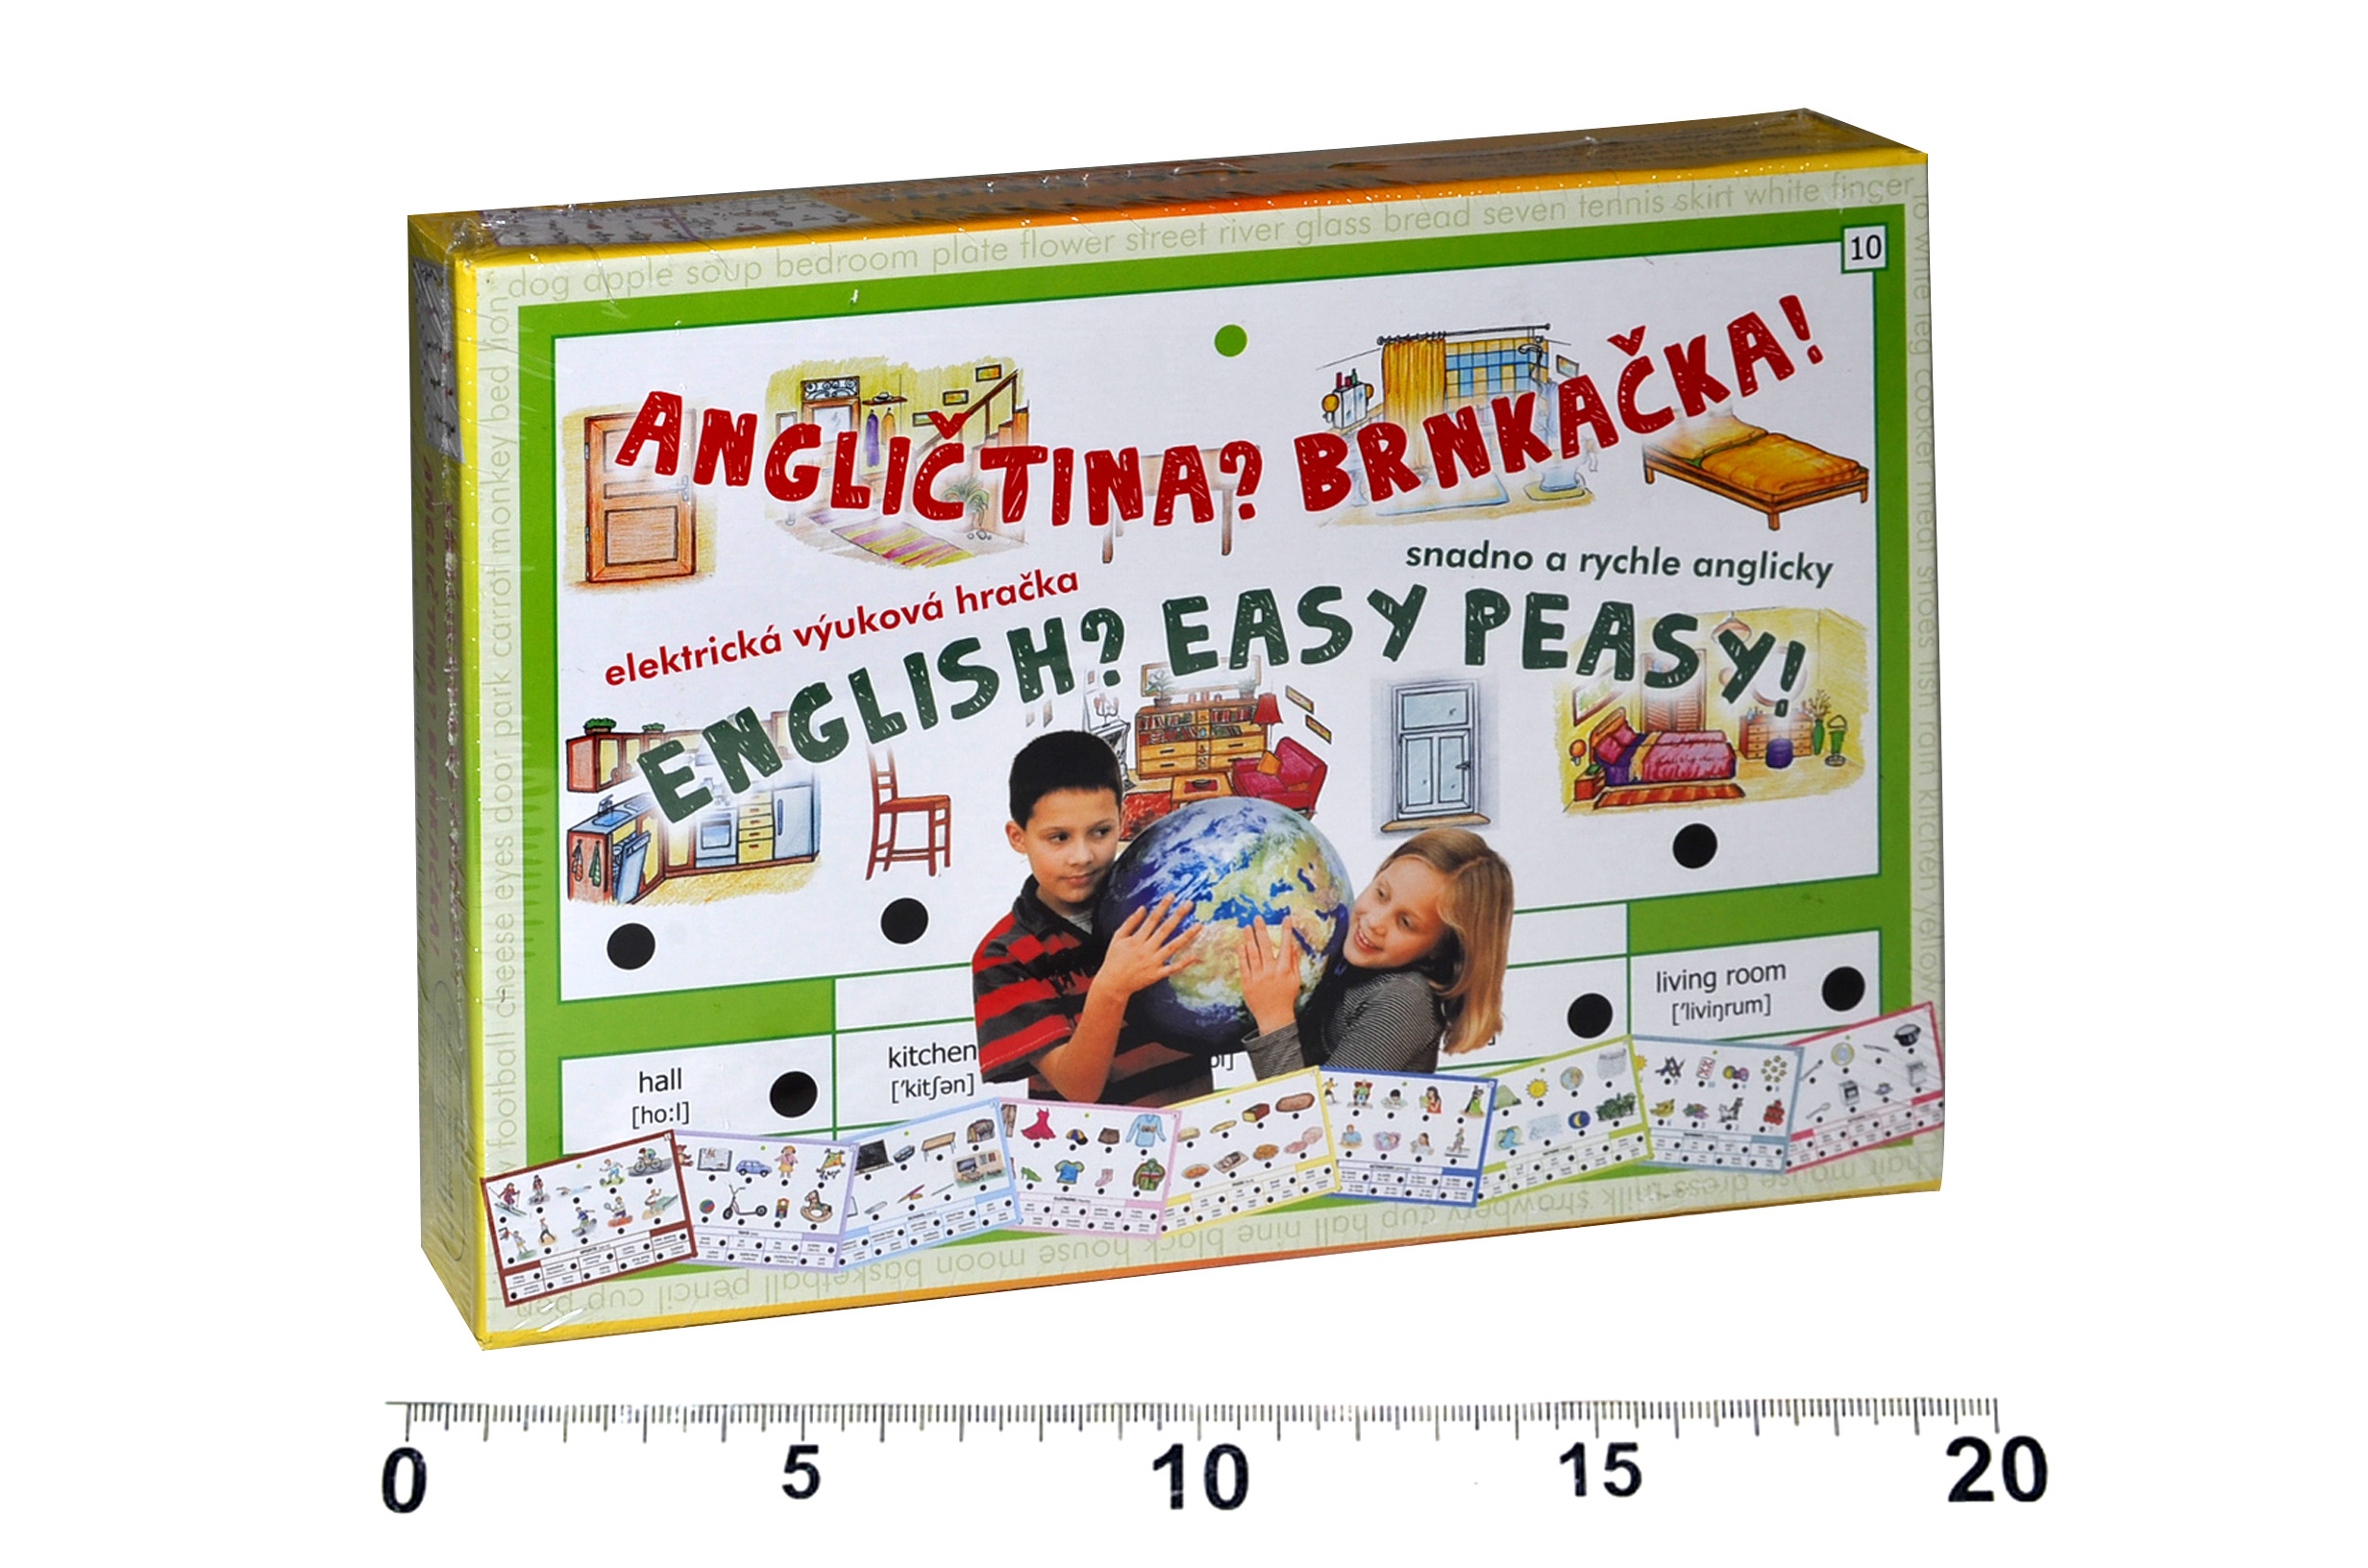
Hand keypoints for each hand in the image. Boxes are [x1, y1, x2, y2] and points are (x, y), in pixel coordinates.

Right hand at [1093, 895, 1197, 998]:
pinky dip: (1183, 963)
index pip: (1153, 919)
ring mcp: (1153, 962)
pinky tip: (1194, 956)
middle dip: (1178, 915)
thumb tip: (1143, 908)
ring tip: (1199, 925)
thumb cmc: (1114, 959)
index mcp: (1137, 939)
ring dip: (1187, 936)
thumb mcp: (1117, 938)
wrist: (1112, 983)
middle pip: (1165, 929)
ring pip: (1173, 947)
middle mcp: (1146, 949)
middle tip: (1190, 904)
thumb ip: (1130, 922)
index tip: (1172, 895)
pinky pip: (1172, 968)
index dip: (1163, 906)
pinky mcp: (1156, 974)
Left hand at [1237, 914, 1301, 1034]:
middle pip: (1265, 945)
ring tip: (1247, 927)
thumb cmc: (1286, 998)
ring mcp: (1257, 977)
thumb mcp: (1295, 980)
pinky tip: (1240, 944)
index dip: (1287, 930)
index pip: (1286, 945)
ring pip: (1252, 953)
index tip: (1287, 918)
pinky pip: (1243, 965)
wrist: (1274, 1017)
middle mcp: (1270, 971)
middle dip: (1262, 929)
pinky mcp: (1247, 983)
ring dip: (1249, 938)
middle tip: (1258, 917)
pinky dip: (1242, 954)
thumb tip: (1293, 946)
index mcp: (1284, 970)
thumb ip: (1293, 962)